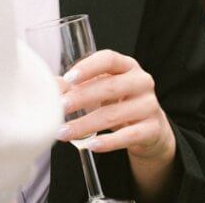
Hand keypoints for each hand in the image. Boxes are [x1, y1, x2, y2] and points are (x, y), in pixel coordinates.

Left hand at [58, 50, 175, 182]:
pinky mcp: (152, 129)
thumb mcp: (102, 87)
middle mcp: (142, 82)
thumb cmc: (119, 101)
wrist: (151, 128)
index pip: (109, 59)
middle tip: (60, 107)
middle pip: (109, 87)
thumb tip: (52, 85)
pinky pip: (127, 137)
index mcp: (128, 65)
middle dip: (81, 98)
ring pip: (114, 114)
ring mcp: (150, 106)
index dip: (88, 67)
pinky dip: (107, 142)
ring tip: (64, 132)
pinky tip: (90, 145)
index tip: (68, 78)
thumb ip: (79, 84)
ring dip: (85, 125)